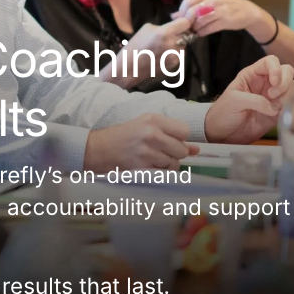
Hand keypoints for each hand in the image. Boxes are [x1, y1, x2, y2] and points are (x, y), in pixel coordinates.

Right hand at [84, 114, 198, 170]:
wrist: (98, 149)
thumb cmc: (123, 137)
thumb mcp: (145, 127)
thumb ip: (171, 135)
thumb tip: (196, 149)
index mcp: (153, 119)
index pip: (184, 131)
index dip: (179, 139)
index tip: (170, 141)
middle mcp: (151, 133)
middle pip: (181, 149)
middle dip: (174, 154)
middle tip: (160, 152)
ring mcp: (147, 151)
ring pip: (174, 164)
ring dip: (166, 166)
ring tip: (151, 160)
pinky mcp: (142, 167)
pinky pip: (163, 174)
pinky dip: (158, 174)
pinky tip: (147, 167)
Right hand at [104, 19, 189, 88]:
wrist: (129, 69)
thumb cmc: (134, 46)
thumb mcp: (147, 29)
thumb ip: (164, 27)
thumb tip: (174, 27)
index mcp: (165, 33)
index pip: (186, 23)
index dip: (183, 22)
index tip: (178, 23)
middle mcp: (173, 45)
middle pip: (186, 34)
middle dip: (180, 33)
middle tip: (169, 35)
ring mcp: (175, 57)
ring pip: (183, 46)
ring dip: (177, 44)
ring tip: (163, 47)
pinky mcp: (175, 66)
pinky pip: (178, 55)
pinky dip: (173, 53)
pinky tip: (162, 56)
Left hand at [175, 0, 277, 44]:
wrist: (248, 12)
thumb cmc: (226, 6)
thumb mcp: (211, 0)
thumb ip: (194, 6)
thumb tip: (174, 15)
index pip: (188, 0)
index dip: (182, 12)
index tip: (182, 19)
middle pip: (192, 11)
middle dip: (188, 21)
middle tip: (188, 26)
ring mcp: (220, 9)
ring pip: (199, 22)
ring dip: (195, 28)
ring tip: (196, 29)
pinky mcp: (225, 20)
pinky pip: (207, 29)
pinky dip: (202, 32)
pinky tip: (203, 32)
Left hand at [205, 56, 293, 142]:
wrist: (224, 133)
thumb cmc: (224, 113)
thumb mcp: (234, 101)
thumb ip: (254, 100)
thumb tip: (273, 107)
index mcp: (252, 74)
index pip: (270, 61)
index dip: (276, 68)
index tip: (274, 82)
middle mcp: (266, 83)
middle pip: (287, 72)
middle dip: (284, 83)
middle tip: (272, 96)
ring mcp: (274, 97)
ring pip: (292, 88)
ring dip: (287, 96)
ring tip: (274, 108)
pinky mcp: (278, 111)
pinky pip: (292, 105)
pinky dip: (291, 108)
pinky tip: (279, 114)